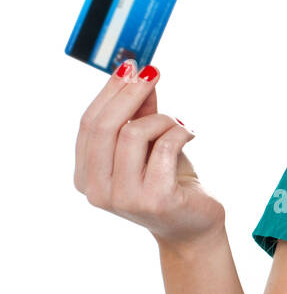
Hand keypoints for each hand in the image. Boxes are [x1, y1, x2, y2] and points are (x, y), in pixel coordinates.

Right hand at [74, 59, 225, 247]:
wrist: (194, 227)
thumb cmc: (168, 182)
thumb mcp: (148, 144)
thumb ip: (138, 113)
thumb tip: (137, 72)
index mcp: (86, 176)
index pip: (89, 123)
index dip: (110, 92)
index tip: (130, 66)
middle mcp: (97, 191)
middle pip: (104, 126)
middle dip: (130, 92)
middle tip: (153, 72)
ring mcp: (123, 199)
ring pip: (134, 134)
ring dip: (163, 120)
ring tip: (179, 124)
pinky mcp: (154, 200)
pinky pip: (164, 148)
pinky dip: (180, 133)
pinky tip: (190, 135)